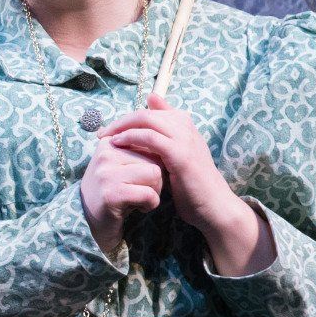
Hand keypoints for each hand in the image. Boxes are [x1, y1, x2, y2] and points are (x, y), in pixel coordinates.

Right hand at [79, 132, 164, 256]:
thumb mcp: (122, 165)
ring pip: (155, 174)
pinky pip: (149, 194)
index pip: (149, 141)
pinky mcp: (111, 193)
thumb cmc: (115, 191)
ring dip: (155, 191)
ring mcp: (106, 173)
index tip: (140, 176)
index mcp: (110, 141)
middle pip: (155, 158)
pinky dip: (150, 204)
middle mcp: (105, 153)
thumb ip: (139, 149)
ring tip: (140, 198)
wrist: (90, 220)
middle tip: (142, 191)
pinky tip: (139, 208)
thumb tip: (164, 136)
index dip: (153, 162)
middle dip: (157, 178)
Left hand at [98, 94, 268, 270]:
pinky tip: (118, 144)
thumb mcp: (175, 157)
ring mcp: (185, 139)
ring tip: (105, 138)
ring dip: (122, 127)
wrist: (213, 206)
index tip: (110, 130)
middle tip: (102, 133)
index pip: (151, 110)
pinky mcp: (181, 154)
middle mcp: (186, 126)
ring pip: (147, 120)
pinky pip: (151, 138)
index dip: (128, 118)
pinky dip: (132, 138)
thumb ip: (161, 139)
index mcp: (184, 124)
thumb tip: (145, 124)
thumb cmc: (191, 184)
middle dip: (120, 121)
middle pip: (146, 112)